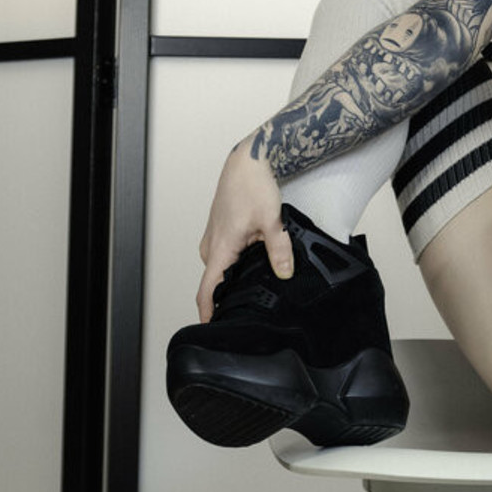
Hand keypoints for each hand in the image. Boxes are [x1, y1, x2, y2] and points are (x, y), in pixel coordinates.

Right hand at [196, 138, 292, 321]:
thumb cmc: (252, 185)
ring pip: (222, 267)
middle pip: (216, 282)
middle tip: (254, 304)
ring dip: (236, 274)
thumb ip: (279, 251)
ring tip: (259, 277)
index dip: (208, 314)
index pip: (206, 291)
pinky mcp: (219, 230)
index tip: (213, 330)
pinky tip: (255, 257)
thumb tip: (284, 274)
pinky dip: (237, 260)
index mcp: (220, 248)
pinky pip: (225, 254)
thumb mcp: (272, 221)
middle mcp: (211, 245)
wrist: (247, 160)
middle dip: (231, 294)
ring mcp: (213, 237)